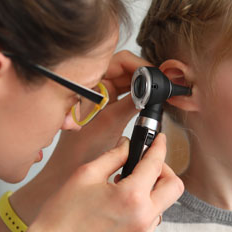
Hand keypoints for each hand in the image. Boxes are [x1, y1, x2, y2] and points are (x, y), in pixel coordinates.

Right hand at [0, 133, 181, 231]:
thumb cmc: (63, 214)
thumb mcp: (86, 175)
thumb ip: (114, 156)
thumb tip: (129, 146)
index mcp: (131, 196)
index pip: (156, 163)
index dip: (159, 147)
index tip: (159, 140)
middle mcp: (143, 219)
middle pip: (174, 188)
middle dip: (164, 173)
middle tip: (146, 169)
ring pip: (160, 209)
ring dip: (148, 198)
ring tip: (121, 198)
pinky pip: (148, 229)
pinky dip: (138, 219)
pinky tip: (116, 218)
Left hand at [44, 50, 149, 176]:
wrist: (69, 170)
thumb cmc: (77, 150)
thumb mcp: (110, 123)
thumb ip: (132, 103)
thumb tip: (151, 90)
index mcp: (89, 81)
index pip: (121, 61)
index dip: (141, 65)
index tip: (156, 76)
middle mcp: (96, 85)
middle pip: (128, 70)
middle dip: (146, 76)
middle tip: (161, 86)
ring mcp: (103, 97)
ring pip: (130, 83)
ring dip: (145, 88)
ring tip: (157, 96)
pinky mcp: (109, 108)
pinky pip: (129, 97)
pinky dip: (140, 99)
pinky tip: (148, 105)